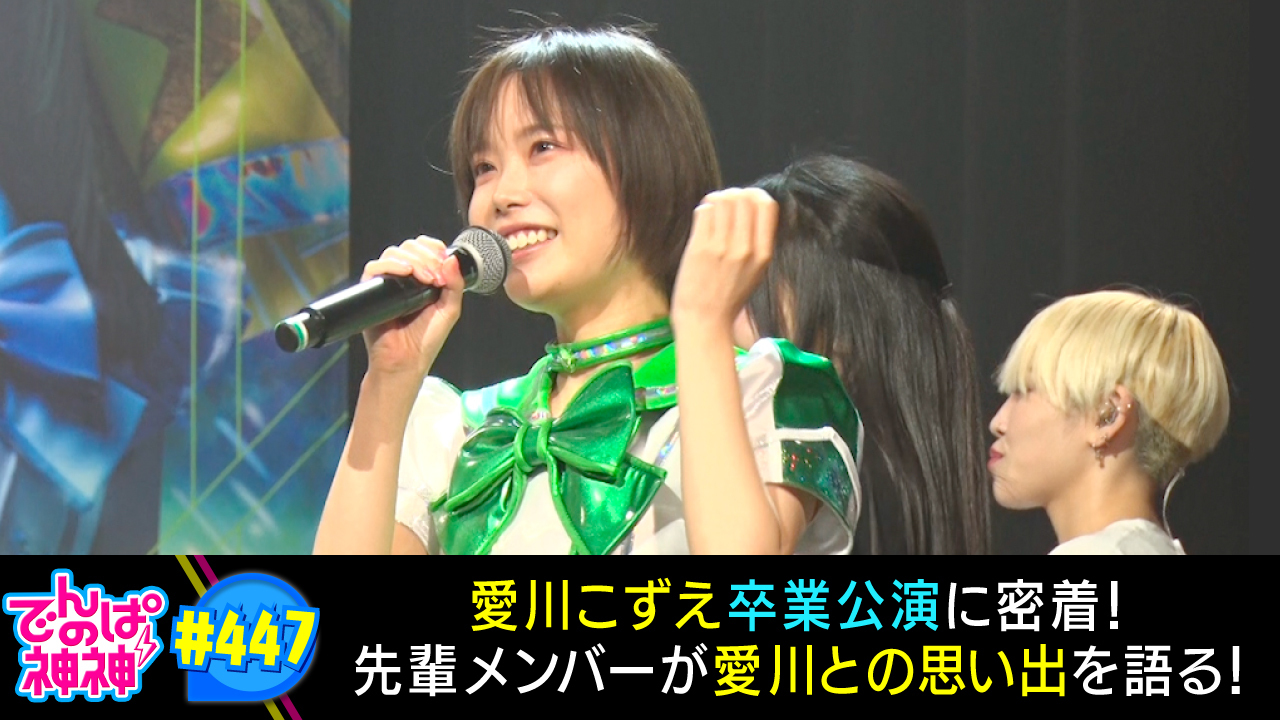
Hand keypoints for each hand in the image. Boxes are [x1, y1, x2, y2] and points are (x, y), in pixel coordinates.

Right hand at [359, 235, 463, 378]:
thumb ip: (455, 285)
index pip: (424, 249)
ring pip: (394, 253)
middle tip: (437, 275)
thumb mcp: (449, 310)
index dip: (433, 248)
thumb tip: (452, 258)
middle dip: (427, 255)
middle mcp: (403, 278)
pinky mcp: (371, 290)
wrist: (405, 362)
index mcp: (421, 279)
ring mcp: (387, 283)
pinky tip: (407, 273)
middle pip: (409, 247)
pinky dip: (392, 265)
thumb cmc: (425, 340)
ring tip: (427, 278)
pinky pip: (375, 267)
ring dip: (414, 260)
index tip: (444, 258)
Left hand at [671, 188, 777, 331]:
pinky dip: (703, 211)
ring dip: (715, 201)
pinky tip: (703, 222)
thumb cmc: (728, 297)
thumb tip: (750, 205)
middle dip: (732, 195)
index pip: (767, 205)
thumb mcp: (756, 271)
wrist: (704, 321)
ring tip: (712, 212)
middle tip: (724, 205)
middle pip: (743, 197)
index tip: (745, 199)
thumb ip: (757, 241)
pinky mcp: (700, 248)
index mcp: (763, 254)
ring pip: (722, 199)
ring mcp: (722, 247)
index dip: (754, 195)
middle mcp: (745, 249)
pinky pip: (703, 211)